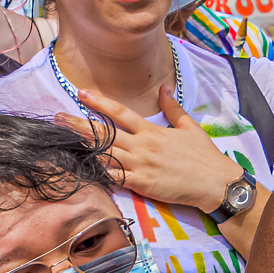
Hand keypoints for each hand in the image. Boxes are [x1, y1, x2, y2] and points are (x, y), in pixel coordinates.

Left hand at [56, 83, 247, 214]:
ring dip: (83, 148)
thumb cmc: (205, 157)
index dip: (100, 102)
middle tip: (57, 118)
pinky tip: (81, 169)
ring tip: (61, 141)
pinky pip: (115, 178)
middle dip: (78, 125)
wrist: (217, 184)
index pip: (121, 113)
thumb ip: (173, 108)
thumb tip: (163, 87)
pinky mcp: (142, 185)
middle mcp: (143, 146)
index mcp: (152, 131)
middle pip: (105, 133)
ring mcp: (141, 166)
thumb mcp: (191, 127)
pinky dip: (98, 173)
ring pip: (105, 154)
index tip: (81, 92)